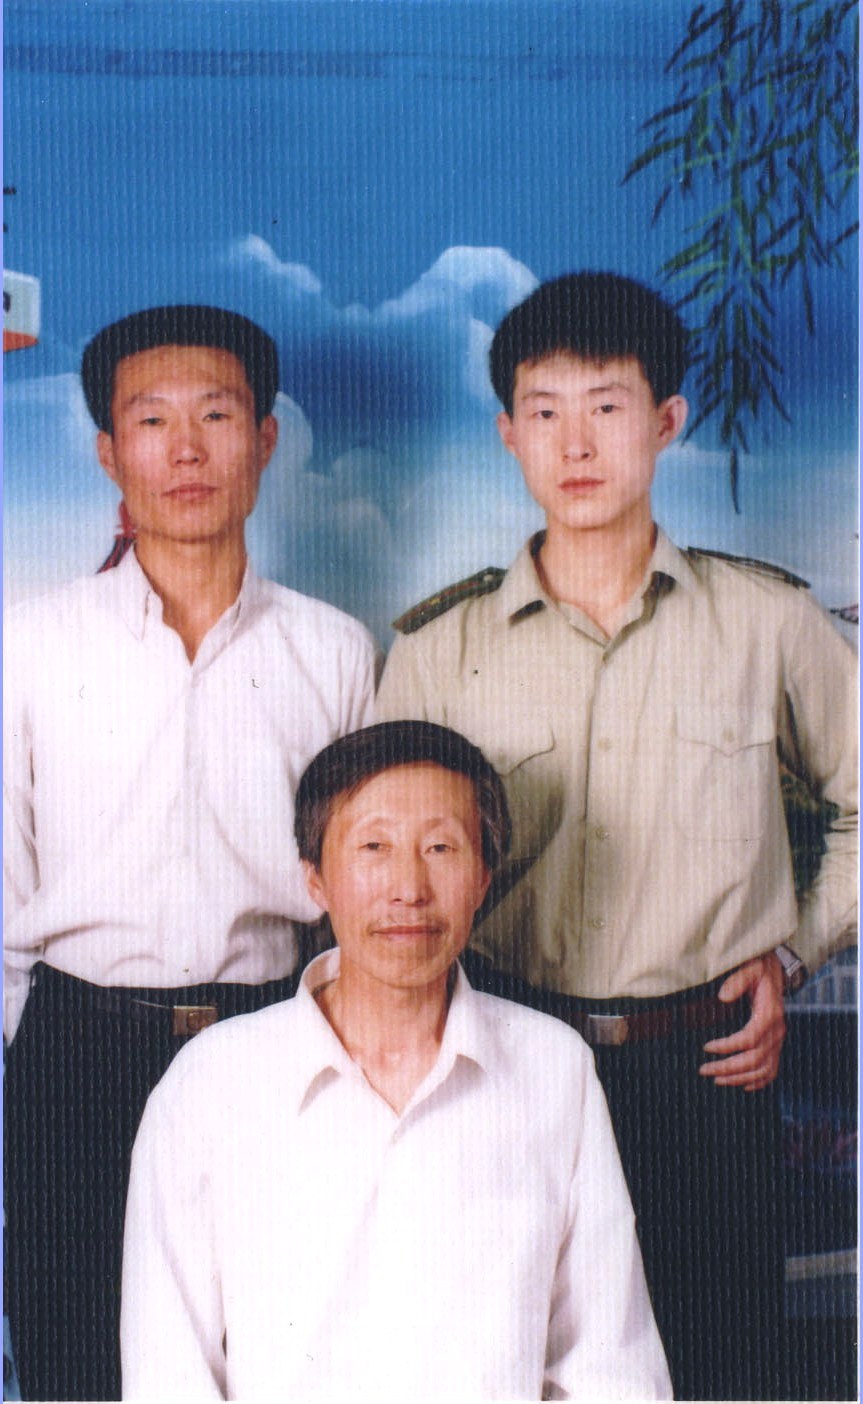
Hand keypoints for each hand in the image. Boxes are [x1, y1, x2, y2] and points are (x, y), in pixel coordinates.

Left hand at [698, 953, 785, 1091]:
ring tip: (717, 1080)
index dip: (728, 1046)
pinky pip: (772, 1069)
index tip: (707, 1047)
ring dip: (740, 1078)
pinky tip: (743, 1086)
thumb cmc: (759, 969)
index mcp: (769, 1014)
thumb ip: (736, 981)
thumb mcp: (749, 968)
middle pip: (754, 1059)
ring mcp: (778, 1039)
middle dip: (729, 1068)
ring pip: (763, 1069)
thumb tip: (722, 997)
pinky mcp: (777, 1044)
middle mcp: (777, 1030)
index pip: (749, 1038)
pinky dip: (760, 1082)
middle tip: (705, 1070)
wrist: (777, 970)